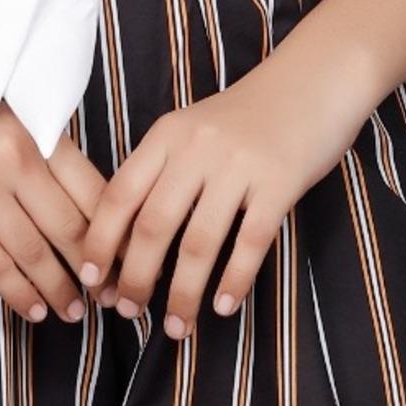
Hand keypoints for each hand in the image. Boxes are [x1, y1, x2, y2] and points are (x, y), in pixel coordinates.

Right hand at [0, 37, 110, 327]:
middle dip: (93, 271)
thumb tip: (84, 211)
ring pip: (34, 251)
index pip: (93, 191)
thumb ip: (44, 157)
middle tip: (109, 299)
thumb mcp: (10, 120)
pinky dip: (18, 291)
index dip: (115, 233)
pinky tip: (33, 309)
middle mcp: (17, 159)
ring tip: (73, 312)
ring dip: (58, 289)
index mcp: (39, 133)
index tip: (127, 261)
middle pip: (70, 227)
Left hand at [75, 49, 376, 338]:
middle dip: (135, 278)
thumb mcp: (193, 129)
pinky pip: (250, 243)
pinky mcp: (279, 182)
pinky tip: (223, 306)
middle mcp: (197, 148)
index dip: (100, 241)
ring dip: (182, 293)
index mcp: (167, 135)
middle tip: (128, 312)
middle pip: (153, 225)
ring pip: (198, 244)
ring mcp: (239, 165)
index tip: (91, 279)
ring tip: (175, 327)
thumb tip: (127, 238)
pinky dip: (233, 281)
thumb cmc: (247, 115)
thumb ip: (163, 170)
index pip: (120, 194)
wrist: (313, 79)